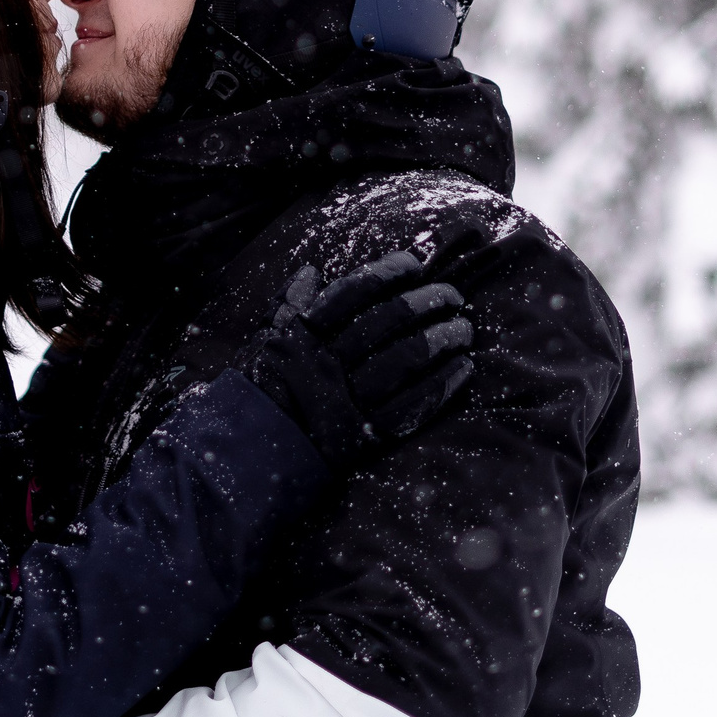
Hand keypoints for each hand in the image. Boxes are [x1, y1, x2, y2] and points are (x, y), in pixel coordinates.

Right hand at [241, 249, 475, 464]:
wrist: (252, 453)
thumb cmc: (262, 389)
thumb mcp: (266, 340)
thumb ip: (289, 304)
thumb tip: (312, 271)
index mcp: (305, 336)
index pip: (353, 292)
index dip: (387, 273)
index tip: (414, 264)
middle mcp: (329, 363)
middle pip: (388, 321)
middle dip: (427, 302)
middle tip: (453, 295)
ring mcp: (349, 400)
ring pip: (406, 359)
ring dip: (442, 339)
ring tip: (465, 329)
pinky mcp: (367, 435)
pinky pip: (413, 406)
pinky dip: (443, 385)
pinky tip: (463, 369)